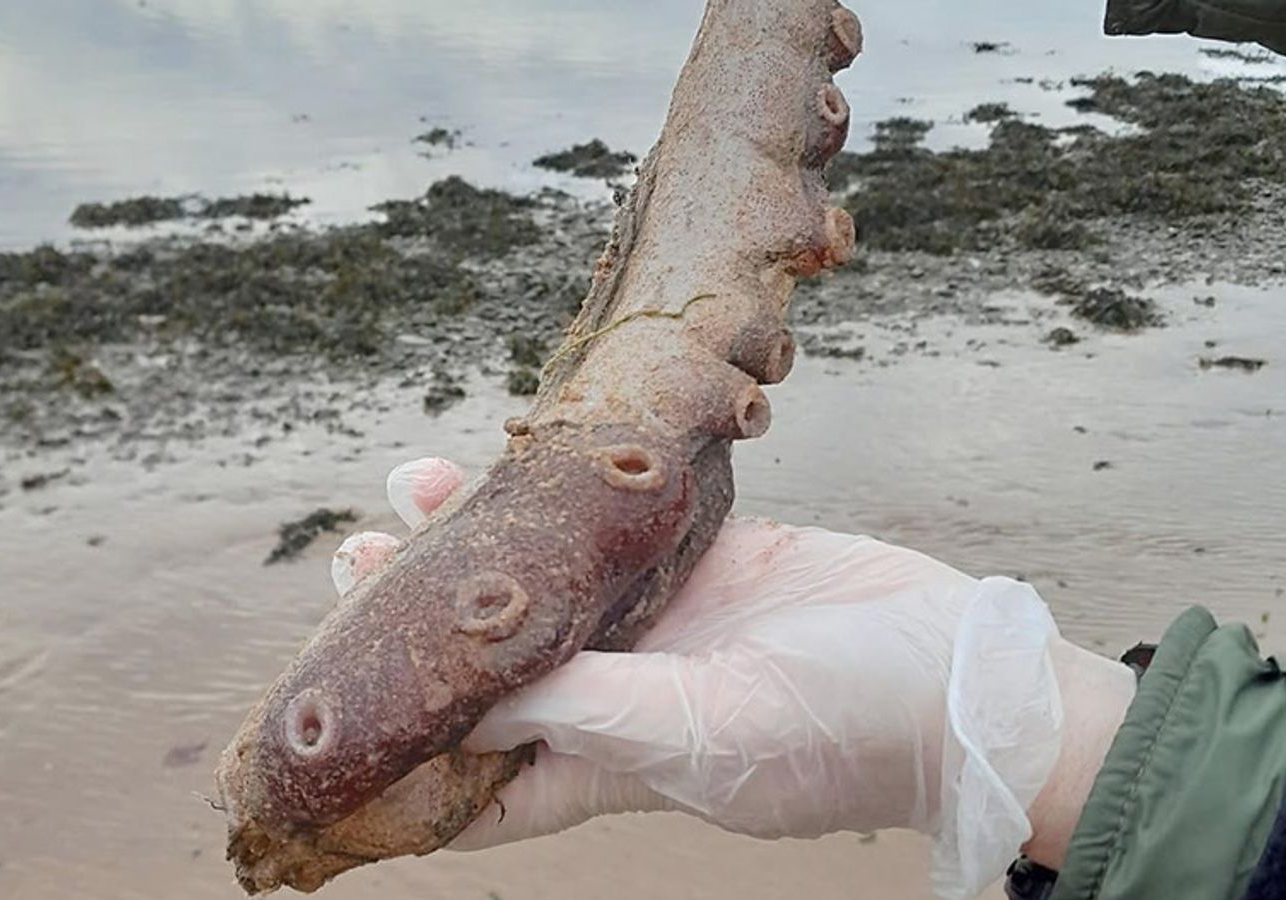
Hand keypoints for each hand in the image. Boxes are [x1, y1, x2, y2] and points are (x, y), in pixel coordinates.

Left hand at [331, 457, 1134, 896]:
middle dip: (415, 625)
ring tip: (399, 494)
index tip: (327, 716)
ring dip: (471, 543)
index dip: (397, 756)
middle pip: (488, 664)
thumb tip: (463, 699)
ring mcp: (657, 622)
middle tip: (348, 568)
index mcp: (605, 763)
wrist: (957, 671)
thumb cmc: (839, 733)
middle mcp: (617, 696)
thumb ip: (581, 712)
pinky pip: (607, 521)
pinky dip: (554, 492)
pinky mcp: (701, 555)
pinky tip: (497, 456)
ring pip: (538, 582)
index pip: (474, 780)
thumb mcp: (699, 735)